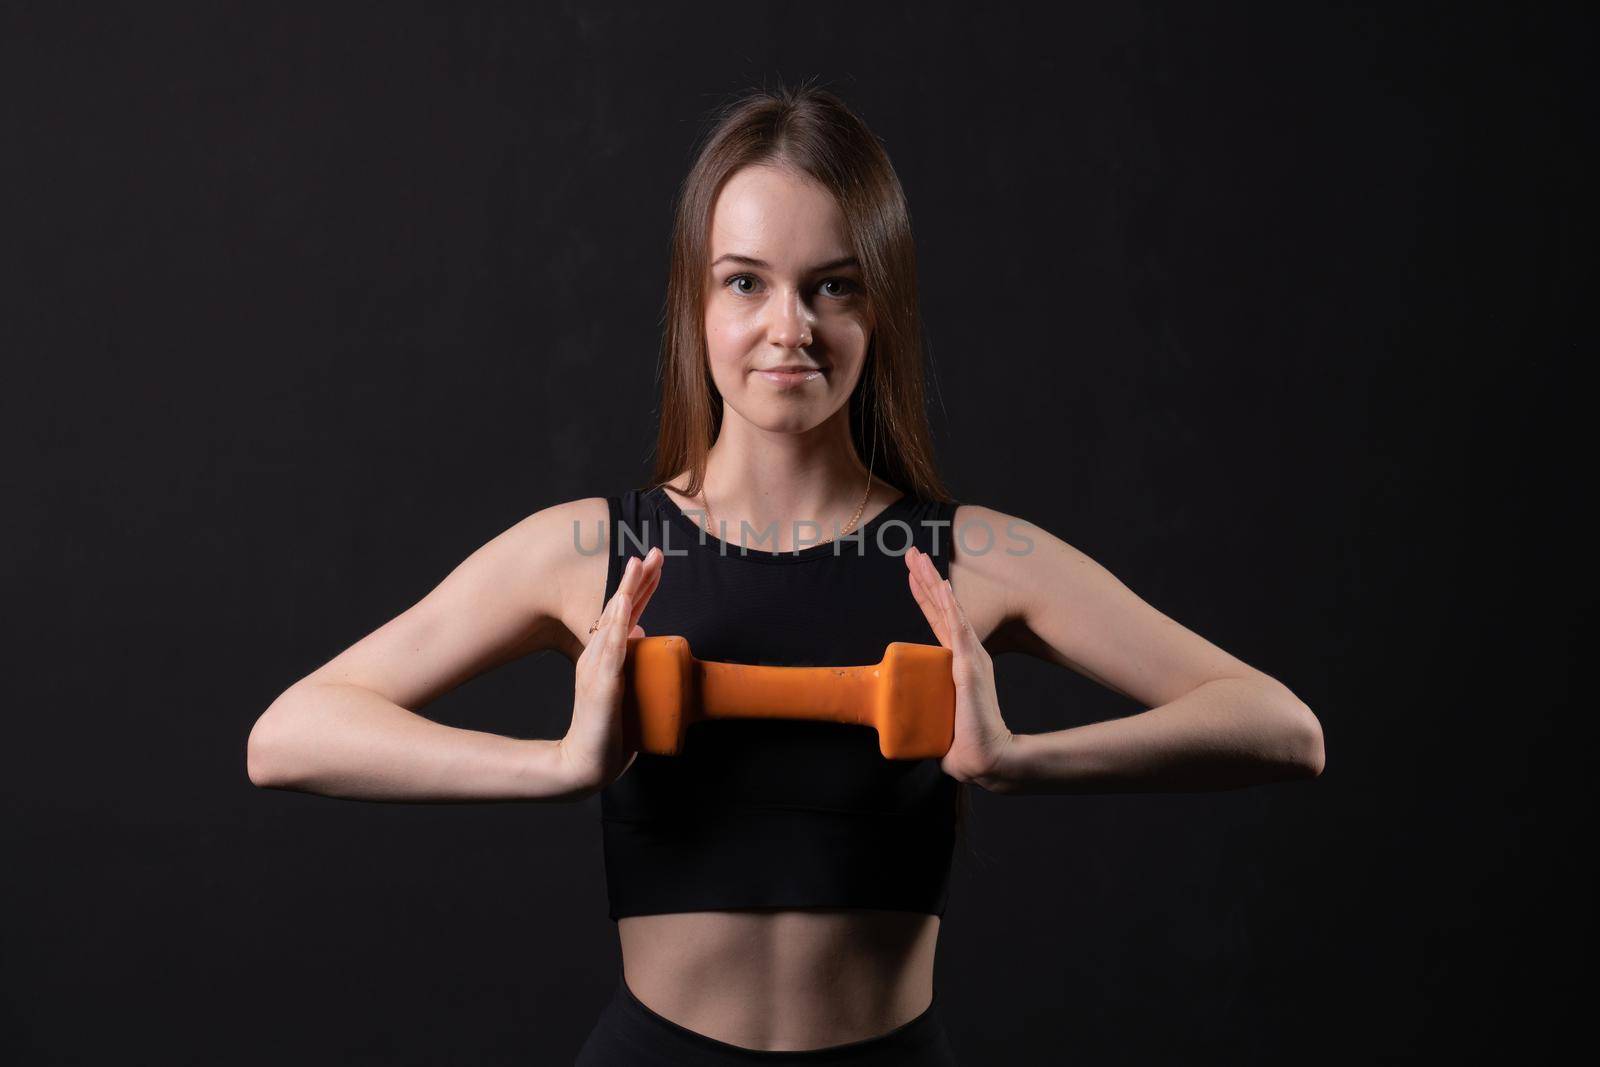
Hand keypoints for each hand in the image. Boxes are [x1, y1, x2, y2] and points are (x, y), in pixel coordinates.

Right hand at [559, 547, 662, 794]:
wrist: (585, 763)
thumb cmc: (607, 729)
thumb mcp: (622, 688)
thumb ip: (629, 662)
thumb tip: (643, 634)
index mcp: (604, 656)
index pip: (625, 615)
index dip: (640, 588)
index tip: (653, 563)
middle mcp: (597, 656)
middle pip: (620, 609)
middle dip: (638, 579)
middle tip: (654, 552)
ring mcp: (597, 668)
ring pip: (613, 621)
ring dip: (626, 591)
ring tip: (637, 565)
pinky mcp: (602, 685)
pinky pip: (610, 649)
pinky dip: (616, 624)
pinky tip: (621, 603)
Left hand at [904, 546, 1015, 789]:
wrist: (985, 756)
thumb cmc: (965, 741)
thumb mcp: (941, 716)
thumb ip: (929, 709)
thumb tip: (909, 718)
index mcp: (958, 663)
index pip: (938, 623)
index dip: (926, 598)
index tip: (913, 575)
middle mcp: (966, 654)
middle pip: (941, 609)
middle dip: (926, 579)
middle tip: (912, 553)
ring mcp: (969, 656)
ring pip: (948, 610)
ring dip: (932, 582)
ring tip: (919, 558)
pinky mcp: (970, 664)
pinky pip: (958, 627)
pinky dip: (949, 604)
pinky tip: (942, 584)